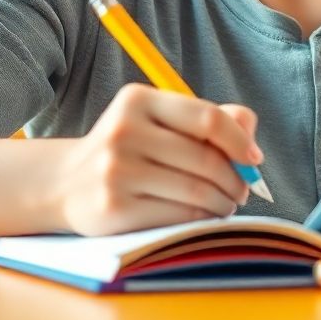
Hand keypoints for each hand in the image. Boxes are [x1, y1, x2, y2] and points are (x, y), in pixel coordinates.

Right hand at [55, 84, 262, 235]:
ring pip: (195, 190)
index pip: (207, 118)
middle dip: (235, 179)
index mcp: (139, 100)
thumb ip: (208, 119)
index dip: (239, 141)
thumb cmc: (129, 149)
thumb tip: (250, 130)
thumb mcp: (161, 122)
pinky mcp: (113, 207)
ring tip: (226, 205)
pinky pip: (177, 216)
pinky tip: (204, 217)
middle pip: (205, 158)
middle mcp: (124, 130)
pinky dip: (201, 219)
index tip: (254, 159)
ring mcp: (116, 170)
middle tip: (243, 189)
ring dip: (223, 202)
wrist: (66, 183)